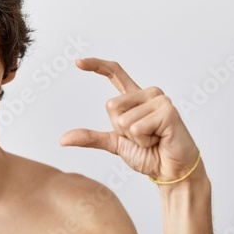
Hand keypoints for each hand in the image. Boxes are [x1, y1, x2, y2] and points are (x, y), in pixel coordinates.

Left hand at [60, 58, 200, 182]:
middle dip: (120, 129)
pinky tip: (159, 139)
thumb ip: (91, 137)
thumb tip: (63, 139)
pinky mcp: (168, 111)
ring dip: (134, 138)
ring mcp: (159, 100)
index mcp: (136, 99)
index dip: (96, 66)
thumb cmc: (148, 155)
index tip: (78, 62)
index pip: (115, 74)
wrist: (170, 171)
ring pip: (123, 119)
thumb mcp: (114, 144)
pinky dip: (143, 140)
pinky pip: (137, 128)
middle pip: (111, 106)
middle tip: (142, 138)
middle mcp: (148, 94)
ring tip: (152, 139)